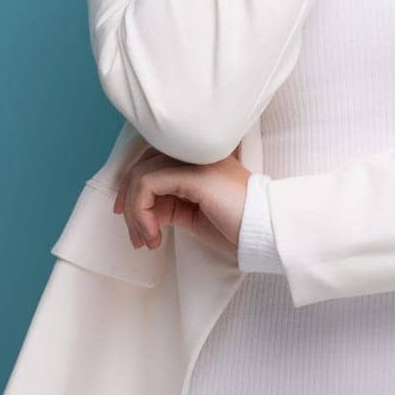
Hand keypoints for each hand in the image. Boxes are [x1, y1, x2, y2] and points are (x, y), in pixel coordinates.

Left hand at [113, 147, 250, 257]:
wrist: (265, 232)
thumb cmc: (237, 228)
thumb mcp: (195, 216)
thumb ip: (172, 205)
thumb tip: (146, 211)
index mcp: (196, 162)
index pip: (153, 162)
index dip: (134, 189)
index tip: (133, 222)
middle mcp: (193, 154)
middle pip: (142, 165)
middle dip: (129, 203)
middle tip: (135, 236)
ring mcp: (193, 160)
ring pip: (141, 175)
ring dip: (135, 213)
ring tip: (147, 240)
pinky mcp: (191, 172)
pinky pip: (148, 184)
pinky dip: (141, 212)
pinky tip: (154, 235)